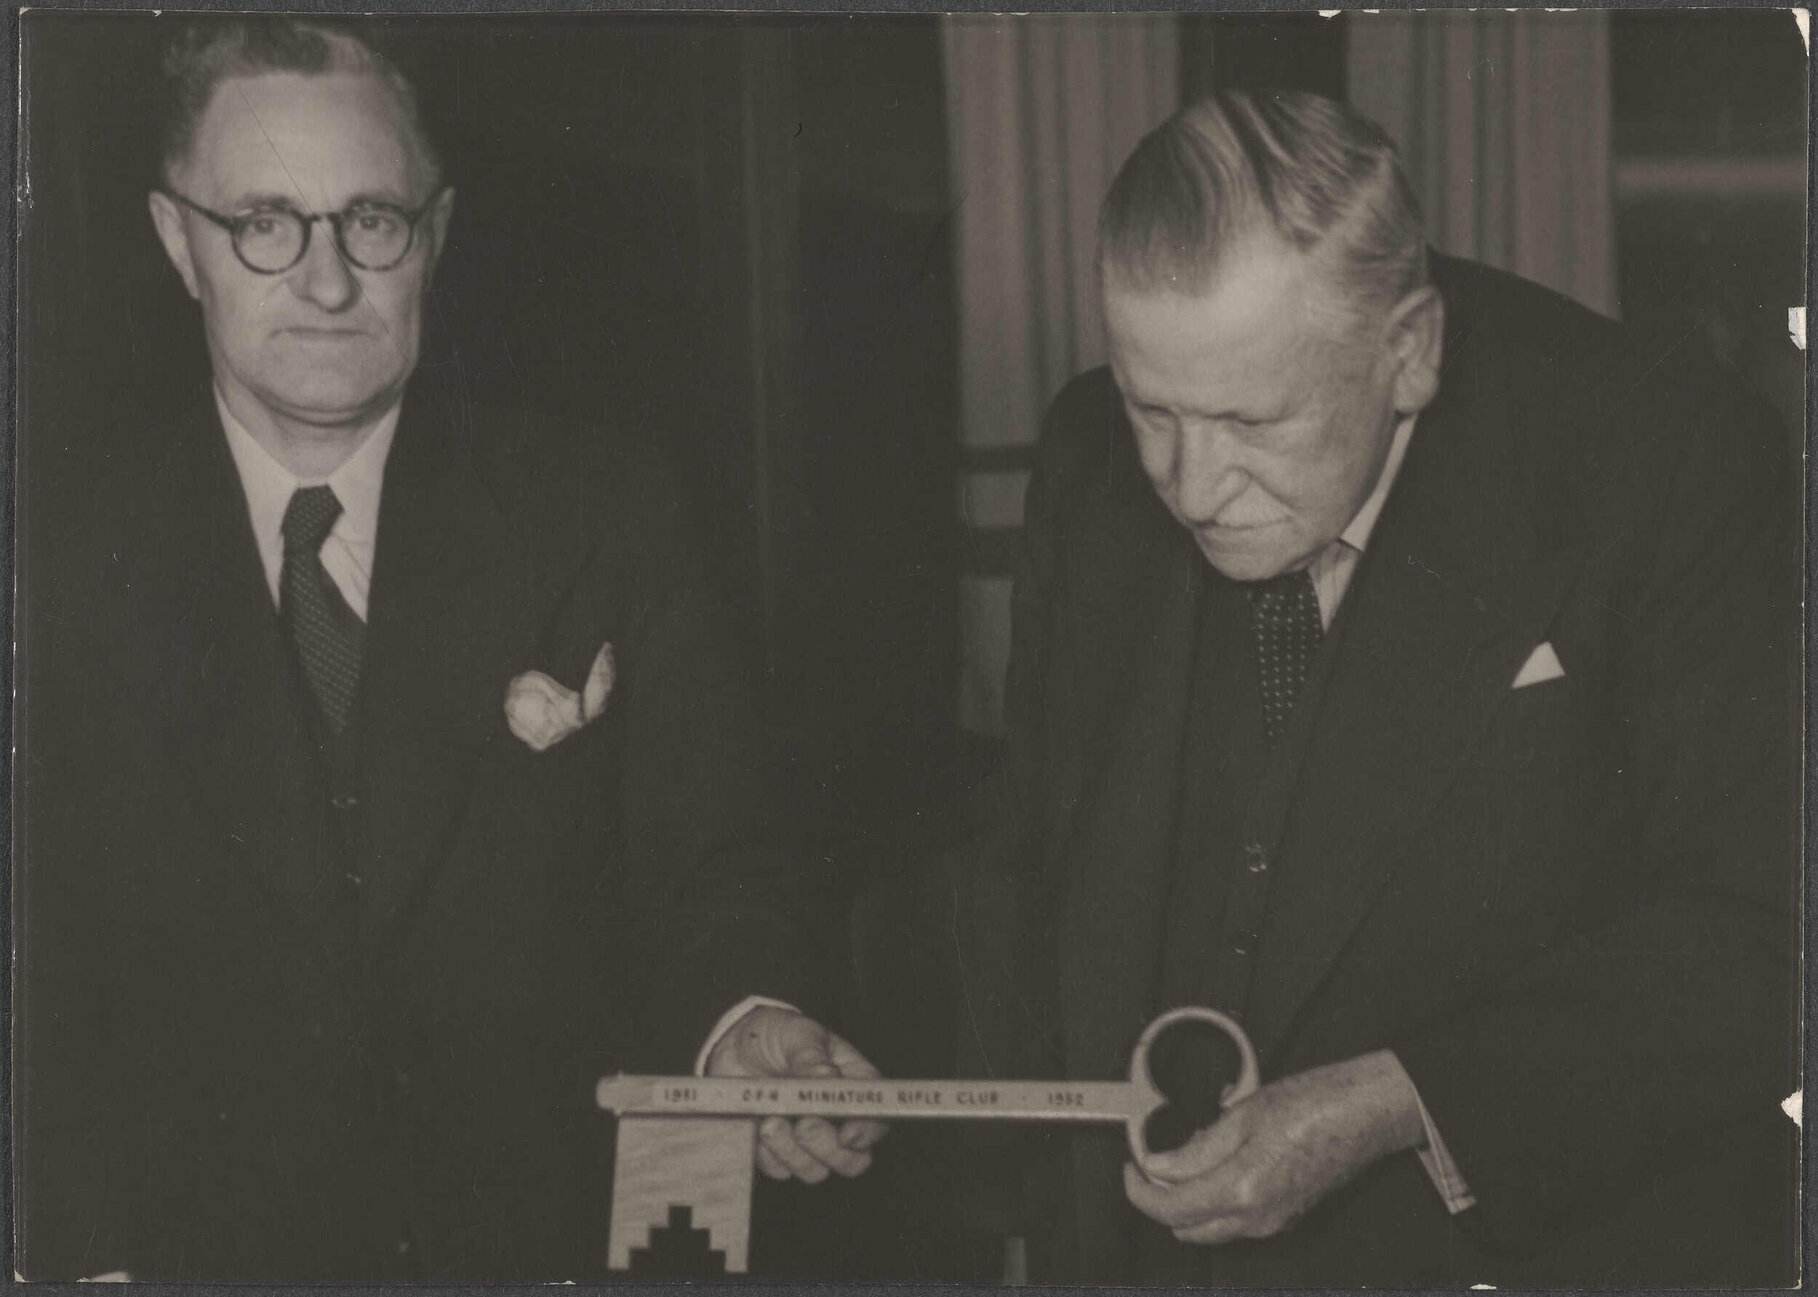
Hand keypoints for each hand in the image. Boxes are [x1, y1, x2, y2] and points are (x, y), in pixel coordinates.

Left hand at [705, 1005, 887, 1182]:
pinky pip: (778, 1170)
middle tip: (803, 1124)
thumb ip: (811, 1057)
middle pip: (852, 1160)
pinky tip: (755, 1123)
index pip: (875, 1118)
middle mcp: (836, 1120)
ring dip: (793, 1152)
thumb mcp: (798, 1034)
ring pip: (815, 1171)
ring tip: (770, 1120)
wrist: (736, 1043)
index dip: (867, 1132)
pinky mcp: (776, 1152)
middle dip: (828, 1149)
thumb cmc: (779, 1035)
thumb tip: (826, 1078)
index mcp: (854, 1086)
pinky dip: (767, 1153)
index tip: (846, 1134)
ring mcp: (806, 1140)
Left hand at [1124, 1049, 1424, 1243]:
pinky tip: (1219, 1161)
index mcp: (1242, 1190)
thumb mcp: (1243, 1114)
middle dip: (1161, 1198)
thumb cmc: (1316, 1103)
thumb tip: (1159, 1166)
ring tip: (1187, 1156)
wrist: (1367, 1113)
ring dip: (1188, 1201)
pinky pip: (1236, 1220)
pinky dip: (1215, 1199)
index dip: (1139, 1190)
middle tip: (1153, 1161)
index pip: (1170, 1208)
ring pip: (1210, 1228)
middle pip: (1186, 1228)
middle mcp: (1257, 1218)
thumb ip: (1196, 1148)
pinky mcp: (1285, 1217)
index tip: (1130, 1167)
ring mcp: (1274, 1222)